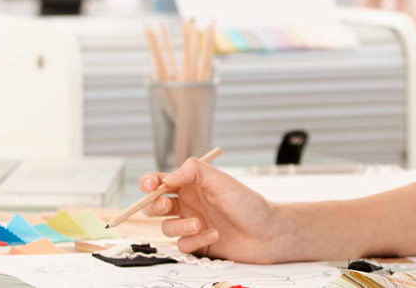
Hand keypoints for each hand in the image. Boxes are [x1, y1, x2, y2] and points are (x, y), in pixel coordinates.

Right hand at [138, 157, 281, 262]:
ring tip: (200, 223)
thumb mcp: (221, 180)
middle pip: (155, 205)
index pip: (161, 181)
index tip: (150, 186)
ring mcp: (191, 223)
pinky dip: (196, 240)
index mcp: (191, 184)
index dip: (149, 182)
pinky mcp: (197, 244)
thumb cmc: (247, 203)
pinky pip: (182, 245)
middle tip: (166, 206)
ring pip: (166, 227)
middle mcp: (188, 203)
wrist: (266, 232)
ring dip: (179, 226)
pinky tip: (215, 234)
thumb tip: (167, 178)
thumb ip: (193, 171)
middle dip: (154, 206)